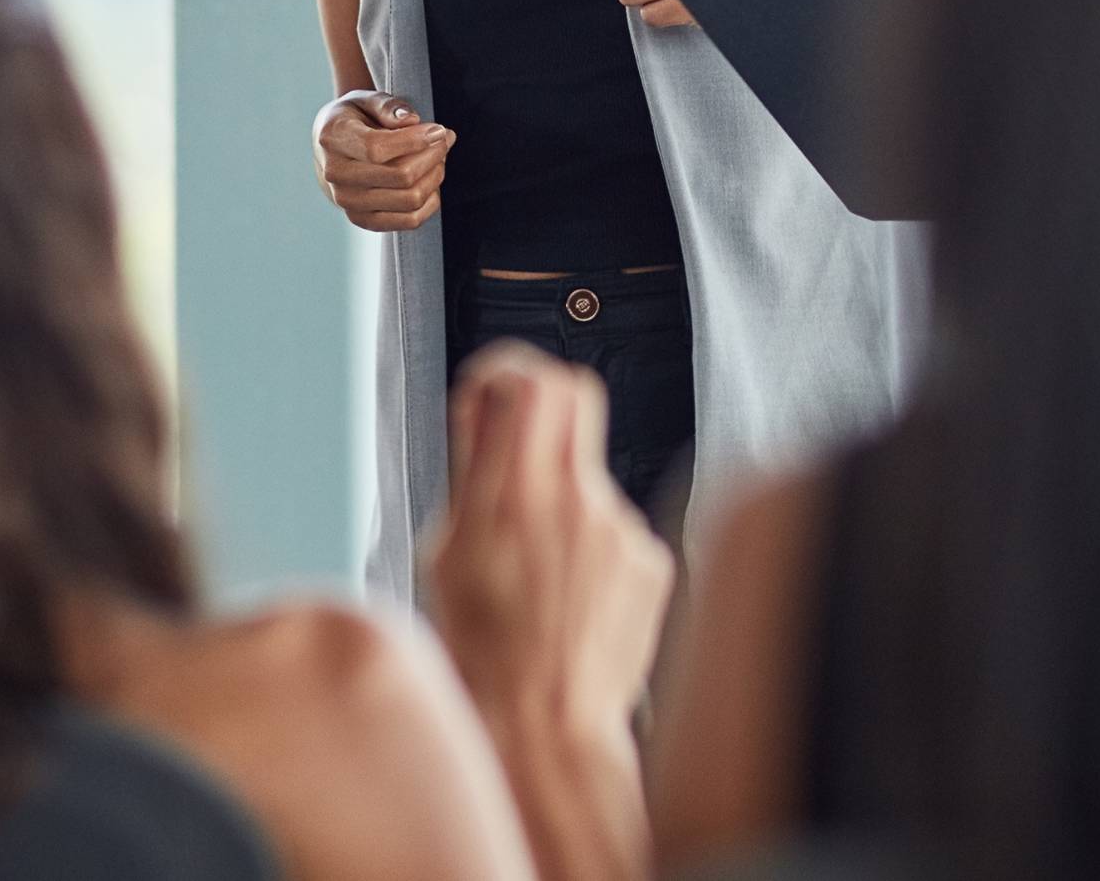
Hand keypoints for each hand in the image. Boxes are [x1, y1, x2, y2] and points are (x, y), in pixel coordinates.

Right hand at [312, 90, 453, 231]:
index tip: (438, 131)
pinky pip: (410, 220)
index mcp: (333, 138)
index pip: (377, 149)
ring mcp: (347, 201)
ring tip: (438, 158)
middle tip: (443, 140)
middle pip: (400, 176)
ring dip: (434, 177)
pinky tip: (431, 181)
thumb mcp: (364, 100)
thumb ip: (387, 105)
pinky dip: (430, 201)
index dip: (415, 141)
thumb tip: (411, 120)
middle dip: (433, 156)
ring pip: (410, 199)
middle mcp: (335, 174)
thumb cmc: (352, 120)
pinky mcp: (363, 220)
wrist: (330, 151)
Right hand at [424, 345, 675, 880]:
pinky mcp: (652, 562)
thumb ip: (472, 471)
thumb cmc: (486, 658)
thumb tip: (483, 413)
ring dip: (561, 496)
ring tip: (533, 565)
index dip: (509, 369)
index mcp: (514, 496)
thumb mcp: (447, 553)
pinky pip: (616, 526)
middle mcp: (577, 502)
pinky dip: (590, 544)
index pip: (532, 380)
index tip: (493, 388)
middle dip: (542, 404)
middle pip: (575, 396)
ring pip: (590, 473)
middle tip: (517, 438)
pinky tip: (566, 593)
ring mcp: (623, 532)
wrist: (545, 730)